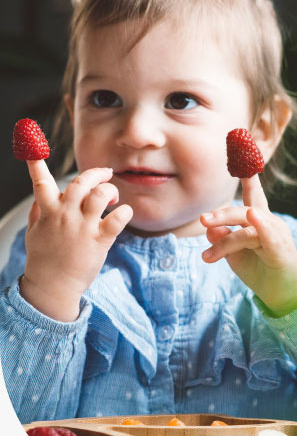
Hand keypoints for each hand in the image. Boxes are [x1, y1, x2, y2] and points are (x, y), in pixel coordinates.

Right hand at [20, 161, 132, 321]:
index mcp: (48, 211)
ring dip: (110, 190)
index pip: (41, 182)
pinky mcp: (99, 241)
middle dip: (96, 173)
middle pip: (82, 182)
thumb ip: (38, 210)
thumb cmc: (43, 259)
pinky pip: (117, 219)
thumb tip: (42, 195)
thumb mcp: (34, 232)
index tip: (32, 147)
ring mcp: (83, 228)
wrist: (52, 288)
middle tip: (105, 173)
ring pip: (100, 195)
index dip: (36, 163)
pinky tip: (123, 213)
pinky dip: (125, 212)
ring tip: (112, 197)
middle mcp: (66, 215)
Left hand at [200, 175, 296, 315]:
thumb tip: (209, 227)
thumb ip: (222, 238)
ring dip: (226, 242)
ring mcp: (275, 234)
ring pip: (246, 229)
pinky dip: (260, 226)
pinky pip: (268, 236)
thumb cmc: (258, 268)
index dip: (248, 177)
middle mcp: (268, 222)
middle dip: (221, 214)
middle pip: (241, 211)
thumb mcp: (233, 253)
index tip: (241, 157)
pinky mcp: (281, 249)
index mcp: (257, 220)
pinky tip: (253, 218)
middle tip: (203, 219)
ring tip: (208, 256)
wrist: (282, 294)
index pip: (252, 195)